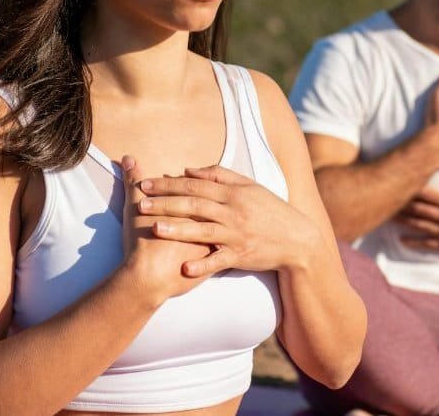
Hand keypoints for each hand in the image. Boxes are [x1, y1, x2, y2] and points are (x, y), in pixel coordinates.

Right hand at [119, 156, 213, 301]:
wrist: (149, 278)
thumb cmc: (141, 242)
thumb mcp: (135, 207)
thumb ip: (133, 182)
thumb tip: (128, 158)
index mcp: (194, 206)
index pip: (203, 189)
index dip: (197, 184)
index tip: (192, 182)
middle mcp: (210, 221)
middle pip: (220, 207)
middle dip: (218, 202)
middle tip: (214, 200)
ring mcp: (215, 242)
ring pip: (229, 230)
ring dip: (226, 225)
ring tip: (223, 219)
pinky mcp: (216, 262)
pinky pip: (227, 254)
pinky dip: (225, 250)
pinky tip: (224, 247)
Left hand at [136, 165, 320, 276]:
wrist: (298, 239)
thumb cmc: (270, 210)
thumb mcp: (249, 187)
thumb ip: (218, 176)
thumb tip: (187, 169)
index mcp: (233, 194)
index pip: (194, 186)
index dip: (168, 185)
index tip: (145, 184)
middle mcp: (233, 212)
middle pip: (194, 205)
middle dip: (165, 204)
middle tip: (140, 203)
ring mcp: (237, 235)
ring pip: (203, 230)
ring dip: (178, 230)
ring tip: (154, 229)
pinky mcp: (242, 256)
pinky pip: (219, 261)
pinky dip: (203, 265)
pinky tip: (185, 269)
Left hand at [397, 163, 438, 253]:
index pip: (429, 195)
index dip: (413, 190)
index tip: (400, 184)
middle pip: (420, 210)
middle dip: (404, 205)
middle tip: (388, 199)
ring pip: (421, 226)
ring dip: (404, 221)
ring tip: (389, 216)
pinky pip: (428, 244)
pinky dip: (414, 242)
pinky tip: (402, 239)